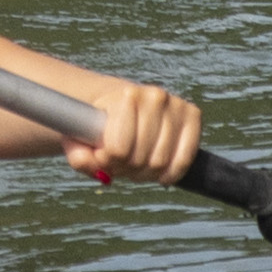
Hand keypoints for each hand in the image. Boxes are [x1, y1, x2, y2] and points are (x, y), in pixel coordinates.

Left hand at [65, 80, 201, 187]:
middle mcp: (155, 96)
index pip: (118, 149)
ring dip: (145, 174)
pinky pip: (185, 159)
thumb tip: (95, 165)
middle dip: (126, 169)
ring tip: (135, 165)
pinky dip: (171, 174)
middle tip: (119, 164)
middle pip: (141, 158)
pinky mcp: (192, 115)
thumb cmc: (99, 124)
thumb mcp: (79, 139)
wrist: (122, 102)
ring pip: (161, 162)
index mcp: (126, 96)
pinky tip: (160, 175)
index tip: (102, 156)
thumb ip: (78, 155)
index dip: (107, 161)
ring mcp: (176, 105)